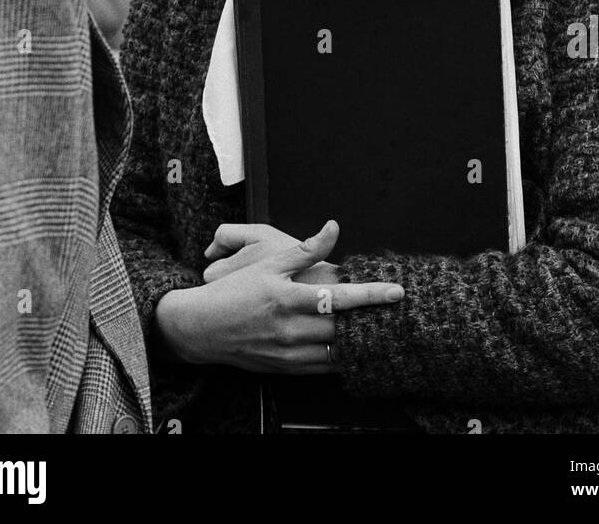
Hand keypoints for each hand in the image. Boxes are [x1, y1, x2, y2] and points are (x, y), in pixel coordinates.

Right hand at [154, 221, 403, 374]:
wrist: (202, 329)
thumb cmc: (234, 292)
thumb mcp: (268, 263)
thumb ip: (306, 249)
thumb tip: (333, 227)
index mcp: (290, 299)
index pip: (341, 298)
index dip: (371, 295)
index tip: (396, 291)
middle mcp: (293, 330)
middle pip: (345, 329)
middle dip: (372, 321)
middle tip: (393, 311)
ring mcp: (290, 354)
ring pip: (338, 352)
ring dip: (359, 341)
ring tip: (378, 328)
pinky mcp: (287, 370)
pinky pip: (324, 368)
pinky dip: (341, 358)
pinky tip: (352, 347)